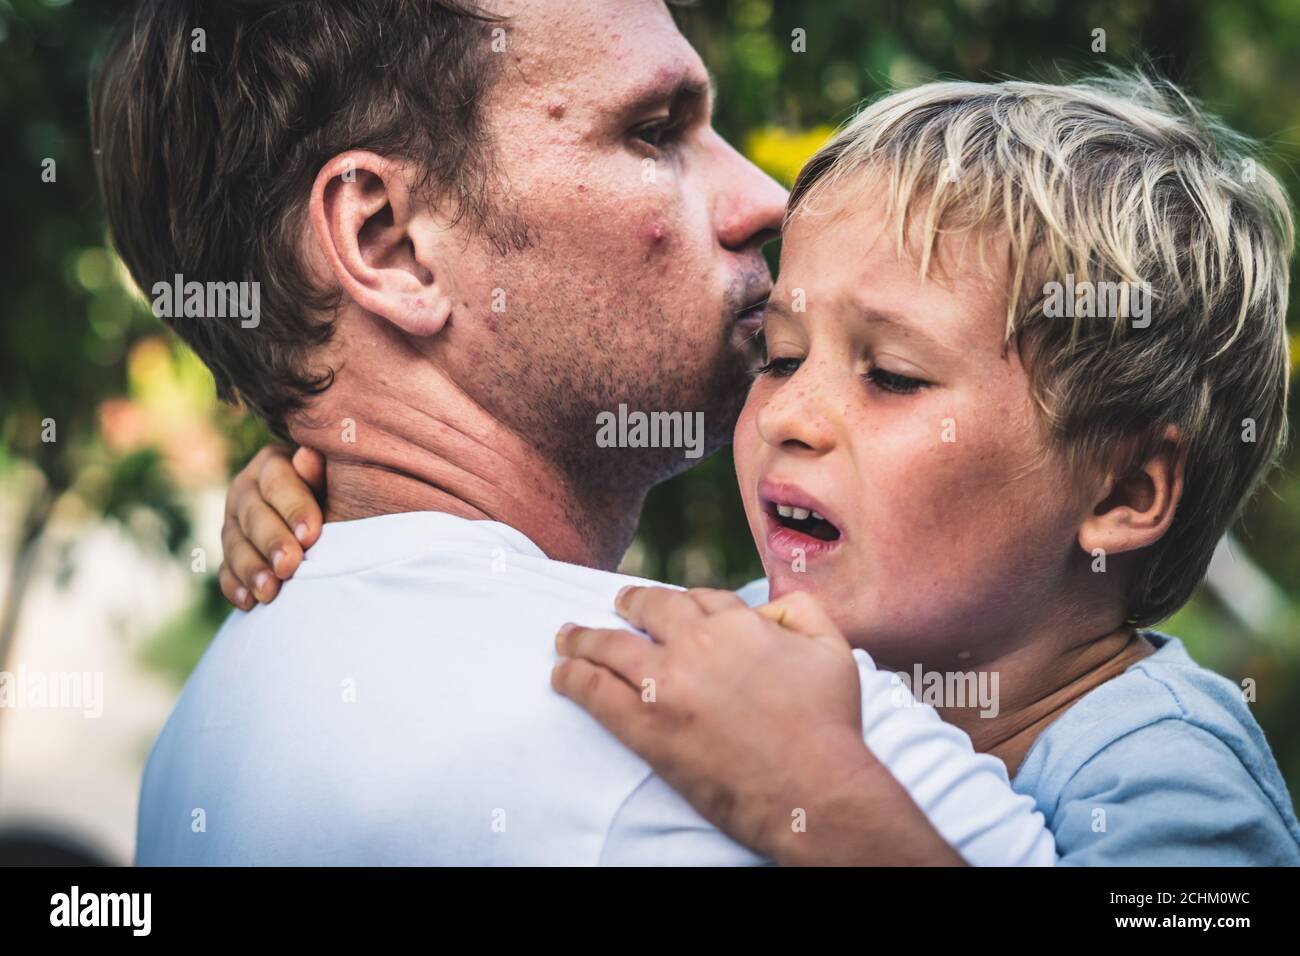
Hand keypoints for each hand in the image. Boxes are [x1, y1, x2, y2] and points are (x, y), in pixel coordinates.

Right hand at [218, 445, 324, 608]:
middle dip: (271, 543)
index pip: (278, 483)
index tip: (311, 536)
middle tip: (288, 567)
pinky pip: (225, 569)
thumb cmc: (339, 496)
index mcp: (273, 465)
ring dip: (252, 569)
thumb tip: (308, 455)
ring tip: (269, 591)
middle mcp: (247, 490)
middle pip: (253, 515)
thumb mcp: (333, 481)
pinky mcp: (231, 551)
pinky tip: (248, 602)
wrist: (329, 516)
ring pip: (235, 544)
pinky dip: (235, 586)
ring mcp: (234, 522)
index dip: (294, 509)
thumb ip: (321, 473)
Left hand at [552, 586, 878, 861]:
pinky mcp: (646, 727)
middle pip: (650, 610)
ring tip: (567, 636)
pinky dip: (573, 679)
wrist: (813, 788)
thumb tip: (773, 603)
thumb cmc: (829, 724)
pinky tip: (560, 674)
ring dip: (584, 637)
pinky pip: (595, 692)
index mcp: (738, 623)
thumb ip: (804, 612)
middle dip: (630, 604)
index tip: (672, 608)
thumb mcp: (833, 651)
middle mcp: (696, 644)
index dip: (684, 602)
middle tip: (617, 605)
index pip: (700, 599)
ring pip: (611, 646)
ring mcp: (665, 684)